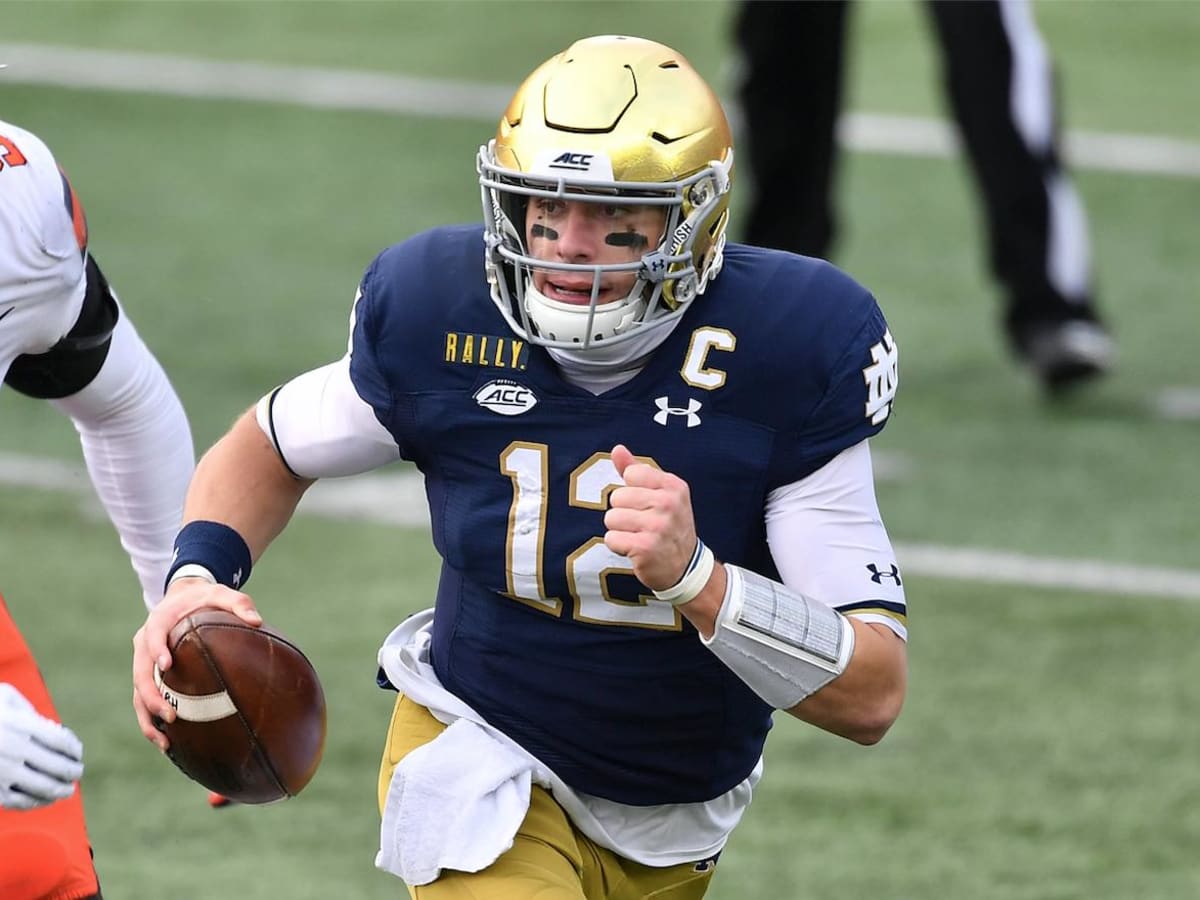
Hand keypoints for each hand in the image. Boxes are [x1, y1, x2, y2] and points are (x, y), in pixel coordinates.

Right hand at [0, 682, 83, 809]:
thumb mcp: (4, 697)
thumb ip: (28, 709)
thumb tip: (51, 729)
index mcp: (20, 725)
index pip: (61, 741)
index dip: (74, 749)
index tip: (77, 752)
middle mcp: (13, 749)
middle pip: (58, 767)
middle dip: (73, 772)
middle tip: (77, 773)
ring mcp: (2, 772)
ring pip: (43, 787)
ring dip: (61, 790)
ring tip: (68, 790)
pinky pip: (20, 802)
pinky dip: (37, 803)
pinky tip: (44, 799)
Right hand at [132, 577, 260, 751]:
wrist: (184, 598)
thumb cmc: (205, 599)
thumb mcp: (222, 594)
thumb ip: (239, 603)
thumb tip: (257, 620)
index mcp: (159, 621)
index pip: (153, 636)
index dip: (157, 651)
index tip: (166, 666)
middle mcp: (145, 643)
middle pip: (140, 673)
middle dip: (152, 697)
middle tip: (172, 716)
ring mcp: (144, 661)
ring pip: (138, 693)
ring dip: (148, 718)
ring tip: (165, 743)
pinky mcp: (149, 675)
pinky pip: (145, 701)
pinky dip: (153, 721)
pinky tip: (168, 742)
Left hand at [603, 444, 699, 590]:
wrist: (684, 567)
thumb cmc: (668, 526)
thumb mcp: (660, 494)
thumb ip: (636, 470)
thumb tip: (617, 449)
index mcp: (673, 486)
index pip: (631, 474)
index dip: (632, 491)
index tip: (646, 504)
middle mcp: (669, 503)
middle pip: (617, 497)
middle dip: (623, 513)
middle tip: (642, 525)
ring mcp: (658, 526)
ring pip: (611, 518)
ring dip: (619, 530)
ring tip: (638, 536)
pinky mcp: (646, 547)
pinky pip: (611, 539)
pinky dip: (618, 546)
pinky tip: (635, 550)